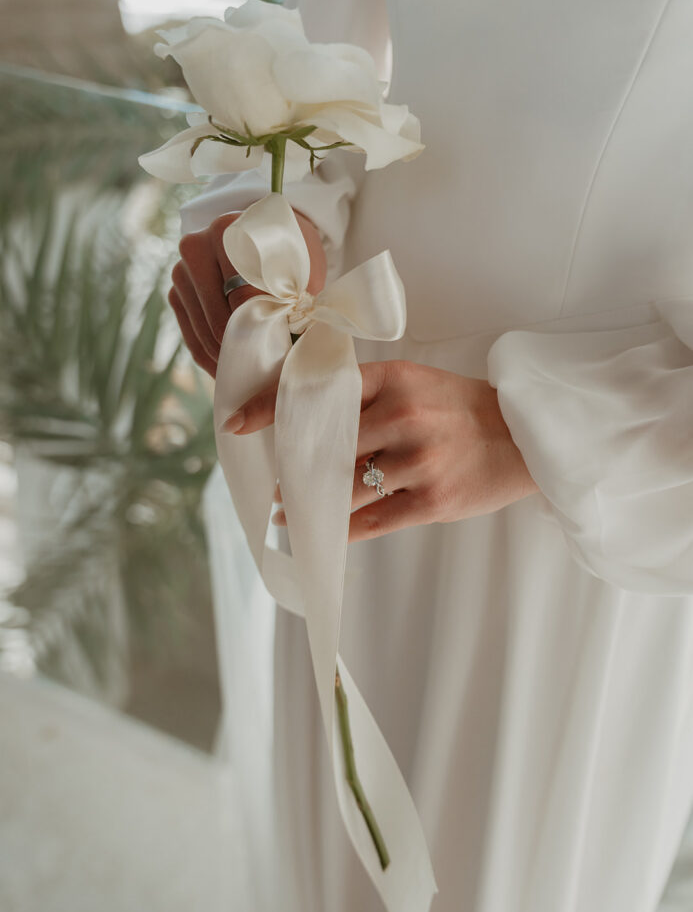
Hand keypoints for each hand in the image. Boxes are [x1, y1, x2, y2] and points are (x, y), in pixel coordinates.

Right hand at [170, 209, 326, 377]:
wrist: (266, 235)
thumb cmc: (291, 255)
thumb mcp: (302, 269)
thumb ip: (297, 299)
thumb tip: (295, 343)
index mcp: (229, 231)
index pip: (244, 297)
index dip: (264, 330)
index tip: (281, 355)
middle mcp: (196, 246)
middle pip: (219, 317)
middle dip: (245, 349)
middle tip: (268, 375)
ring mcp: (181, 270)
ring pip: (203, 331)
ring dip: (227, 359)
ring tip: (253, 377)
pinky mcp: (176, 292)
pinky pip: (191, 336)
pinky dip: (211, 358)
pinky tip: (231, 371)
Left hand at [222, 359, 538, 541]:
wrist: (526, 438)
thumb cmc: (463, 411)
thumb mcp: (416, 384)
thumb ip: (367, 398)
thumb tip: (308, 425)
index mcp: (394, 379)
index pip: (317, 389)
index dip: (270, 407)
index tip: (235, 424)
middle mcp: (403, 415)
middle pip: (325, 444)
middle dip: (291, 466)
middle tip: (272, 480)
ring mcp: (419, 460)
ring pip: (343, 487)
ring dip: (308, 502)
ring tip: (289, 509)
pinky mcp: (432, 501)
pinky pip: (371, 521)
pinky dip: (340, 529)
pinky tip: (322, 533)